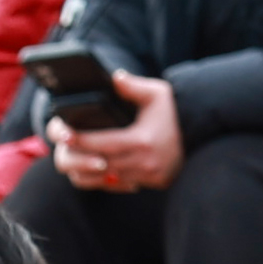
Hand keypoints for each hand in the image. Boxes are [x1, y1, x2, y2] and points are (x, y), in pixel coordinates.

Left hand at [49, 70, 185, 195]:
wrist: (200, 134)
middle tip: (63, 146)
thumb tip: (114, 77)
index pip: (101, 144)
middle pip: (96, 166)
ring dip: (84, 172)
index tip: (64, 133)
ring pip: (102, 181)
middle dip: (75, 157)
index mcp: (141, 141)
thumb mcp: (157, 93)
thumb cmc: (175, 112)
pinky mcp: (149, 184)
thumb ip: (132, 86)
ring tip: (73, 157)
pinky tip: (92, 167)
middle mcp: (142, 163)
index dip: (79, 140)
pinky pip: (117, 186)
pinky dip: (101, 178)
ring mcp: (145, 177)